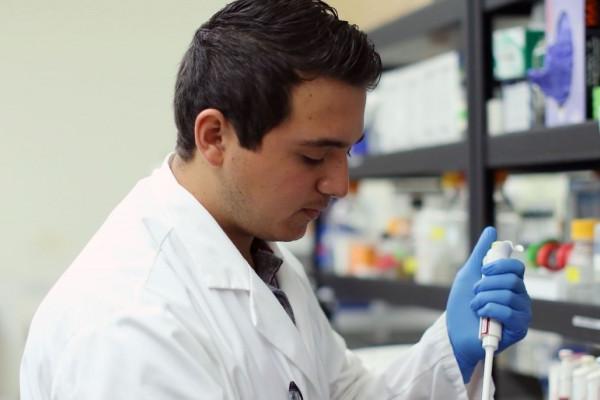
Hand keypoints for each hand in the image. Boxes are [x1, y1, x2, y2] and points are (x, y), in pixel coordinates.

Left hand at [446, 227, 531, 382]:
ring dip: (483, 299)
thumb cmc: (462, 304)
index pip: (516, 267)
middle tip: (476, 293)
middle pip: (512, 279)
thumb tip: (491, 230)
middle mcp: (520, 298)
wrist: (453, 331)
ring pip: (507, 295)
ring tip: (476, 306)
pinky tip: (481, 316)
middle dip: (486, 284)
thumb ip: (481, 253)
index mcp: (510, 284)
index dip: (499, 265)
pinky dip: (488, 310)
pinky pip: (507, 312)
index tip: (483, 270)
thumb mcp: (468, 274)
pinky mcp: (518, 329)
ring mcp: (521, 314)